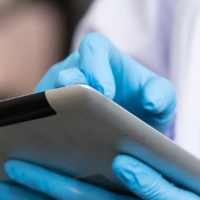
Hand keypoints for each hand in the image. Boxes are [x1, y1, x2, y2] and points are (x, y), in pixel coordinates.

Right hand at [38, 33, 176, 132]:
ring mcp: (54, 91)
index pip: (93, 48)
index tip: (105, 92)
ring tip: (61, 134)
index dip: (95, 66)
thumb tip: (151, 101)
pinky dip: (44, 131)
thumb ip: (163, 96)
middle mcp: (73, 68)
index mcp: (101, 56)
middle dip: (69, 91)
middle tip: (78, 112)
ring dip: (53, 114)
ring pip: (46, 98)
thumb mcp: (161, 101)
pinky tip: (54, 151)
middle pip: (63, 73)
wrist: (126, 128)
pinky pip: (36, 119)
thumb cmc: (142, 107)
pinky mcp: (42, 113)